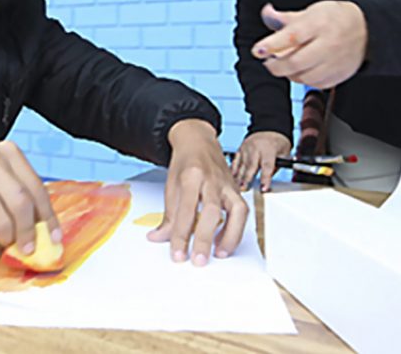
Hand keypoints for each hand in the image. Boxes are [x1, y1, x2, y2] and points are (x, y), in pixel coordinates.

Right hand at [0, 140, 59, 253]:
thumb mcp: (0, 174)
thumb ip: (21, 194)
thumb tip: (44, 228)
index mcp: (9, 153)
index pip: (36, 188)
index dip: (48, 216)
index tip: (54, 237)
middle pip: (21, 202)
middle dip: (28, 231)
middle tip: (28, 247)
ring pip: (1, 218)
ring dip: (6, 236)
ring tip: (4, 239)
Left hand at [147, 120, 248, 265]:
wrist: (198, 141)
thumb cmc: (185, 162)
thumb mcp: (171, 185)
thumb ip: (168, 215)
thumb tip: (159, 238)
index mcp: (191, 176)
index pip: (186, 210)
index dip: (181, 235)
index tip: (178, 254)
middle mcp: (211, 179)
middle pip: (211, 211)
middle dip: (205, 238)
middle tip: (199, 260)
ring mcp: (227, 183)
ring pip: (236, 210)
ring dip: (230, 236)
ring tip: (220, 254)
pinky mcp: (236, 189)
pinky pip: (241, 211)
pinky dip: (235, 229)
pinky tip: (224, 242)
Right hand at [230, 131, 291, 191]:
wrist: (270, 129)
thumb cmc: (278, 143)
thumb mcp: (284, 154)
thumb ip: (275, 167)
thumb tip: (266, 180)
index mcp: (269, 149)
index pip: (267, 166)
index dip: (265, 178)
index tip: (263, 188)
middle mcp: (256, 148)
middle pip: (251, 166)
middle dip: (247, 179)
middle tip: (244, 189)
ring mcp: (247, 147)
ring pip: (242, 164)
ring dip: (239, 176)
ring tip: (236, 186)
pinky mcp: (240, 149)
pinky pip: (236, 160)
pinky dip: (233, 169)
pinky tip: (232, 177)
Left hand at [252, 1, 367, 88]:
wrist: (366, 30)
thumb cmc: (335, 19)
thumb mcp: (311, 12)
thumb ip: (286, 17)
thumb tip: (266, 13)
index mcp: (319, 24)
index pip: (292, 36)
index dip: (272, 45)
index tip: (258, 50)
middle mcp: (328, 44)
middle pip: (296, 62)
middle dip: (276, 65)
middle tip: (268, 61)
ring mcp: (334, 62)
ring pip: (303, 77)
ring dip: (288, 73)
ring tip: (284, 64)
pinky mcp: (339, 75)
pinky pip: (314, 84)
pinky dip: (303, 79)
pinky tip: (301, 71)